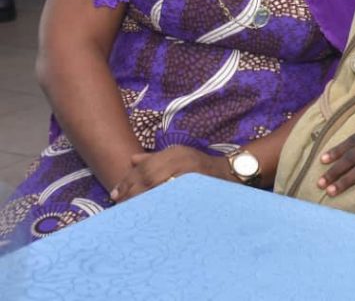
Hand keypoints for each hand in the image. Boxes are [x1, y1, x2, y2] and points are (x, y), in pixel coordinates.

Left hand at [109, 146, 232, 202]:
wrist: (230, 174)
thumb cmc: (201, 167)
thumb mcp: (179, 157)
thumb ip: (155, 159)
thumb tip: (132, 160)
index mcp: (175, 152)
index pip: (145, 167)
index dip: (127, 181)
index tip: (114, 194)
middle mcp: (182, 160)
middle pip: (148, 176)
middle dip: (131, 191)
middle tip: (118, 204)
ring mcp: (190, 173)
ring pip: (158, 187)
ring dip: (141, 200)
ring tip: (129, 211)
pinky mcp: (196, 188)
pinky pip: (171, 197)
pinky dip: (158, 204)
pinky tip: (149, 212)